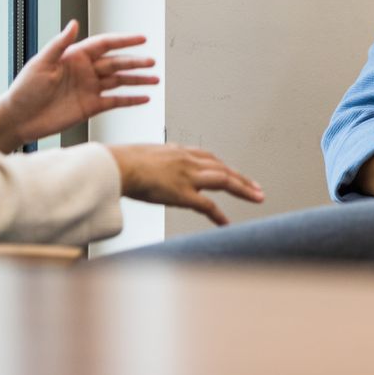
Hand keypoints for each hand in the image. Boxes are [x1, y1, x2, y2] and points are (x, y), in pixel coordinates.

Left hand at [1, 20, 157, 144]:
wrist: (19, 119)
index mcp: (75, 57)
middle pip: (116, 63)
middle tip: (152, 61)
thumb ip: (60, 44)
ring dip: (137, 80)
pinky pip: (115, 101)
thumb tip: (74, 24)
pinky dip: (130, 100)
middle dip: (135, 62)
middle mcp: (85, 71)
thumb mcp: (41, 63)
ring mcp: (89, 89)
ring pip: (119, 81)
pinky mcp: (90, 107)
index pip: (104, 44)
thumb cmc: (24, 89)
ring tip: (154, 79)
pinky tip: (144, 98)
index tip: (141, 38)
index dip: (123, 41)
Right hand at [108, 143, 264, 225]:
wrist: (116, 165)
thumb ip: (148, 164)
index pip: (207, 157)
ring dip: (243, 189)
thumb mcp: (139, 156)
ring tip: (257, 198)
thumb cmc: (119, 163)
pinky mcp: (183, 193)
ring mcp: (187, 176)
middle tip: (256, 187)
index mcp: (177, 151)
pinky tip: (226, 224)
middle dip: (241, 178)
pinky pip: (207, 206)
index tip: (231, 173)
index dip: (222, 166)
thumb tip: (140, 170)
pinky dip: (219, 216)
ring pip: (224, 180)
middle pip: (221, 167)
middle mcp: (186, 160)